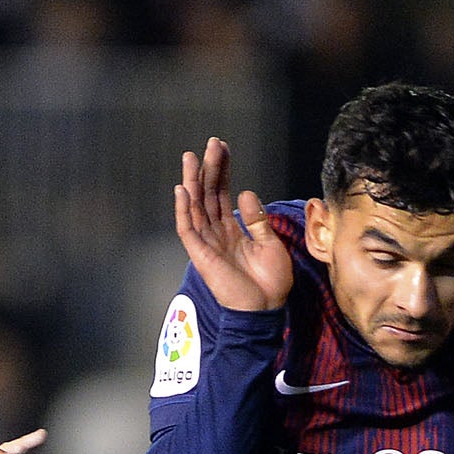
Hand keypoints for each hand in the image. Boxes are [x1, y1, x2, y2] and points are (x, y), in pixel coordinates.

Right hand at [174, 138, 291, 312]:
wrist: (265, 309)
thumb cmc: (270, 283)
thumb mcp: (270, 244)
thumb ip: (258, 220)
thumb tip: (246, 193)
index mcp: (232, 230)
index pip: (222, 194)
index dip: (222, 171)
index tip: (223, 149)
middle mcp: (216, 234)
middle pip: (207, 195)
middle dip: (208, 168)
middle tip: (210, 143)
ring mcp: (207, 244)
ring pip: (195, 207)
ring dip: (192, 181)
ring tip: (191, 157)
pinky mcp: (201, 256)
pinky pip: (188, 230)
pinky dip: (184, 210)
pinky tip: (183, 190)